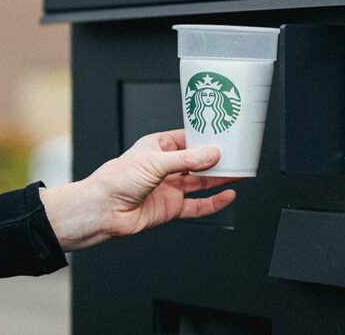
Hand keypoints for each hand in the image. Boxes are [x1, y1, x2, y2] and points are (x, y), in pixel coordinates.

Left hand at [39, 130, 240, 251]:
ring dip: (220, 179)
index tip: (225, 134)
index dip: (205, 137)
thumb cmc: (116, 180)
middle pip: (198, 161)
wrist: (103, 211)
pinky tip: (228, 196)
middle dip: (217, 159)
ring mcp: (169, 188)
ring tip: (241, 174)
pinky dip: (214, 202)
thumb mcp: (154, 162)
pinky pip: (198, 205)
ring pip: (201, 182)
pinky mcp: (171, 208)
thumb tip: (212, 154)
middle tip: (238, 155)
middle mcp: (165, 167)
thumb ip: (186, 160)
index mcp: (157, 147)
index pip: (188, 138)